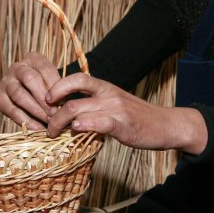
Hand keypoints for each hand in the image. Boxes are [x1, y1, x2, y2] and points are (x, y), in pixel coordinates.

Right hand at [0, 52, 59, 129]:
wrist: (28, 93)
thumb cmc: (46, 88)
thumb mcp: (54, 82)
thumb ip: (59, 89)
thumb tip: (65, 107)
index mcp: (33, 59)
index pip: (45, 69)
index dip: (55, 86)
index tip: (63, 102)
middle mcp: (17, 67)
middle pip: (30, 79)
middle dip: (44, 98)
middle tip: (55, 113)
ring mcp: (5, 81)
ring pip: (19, 95)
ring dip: (35, 110)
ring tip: (48, 121)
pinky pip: (11, 110)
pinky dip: (26, 121)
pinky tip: (38, 128)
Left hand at [46, 73, 207, 154]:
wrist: (167, 124)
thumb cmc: (137, 116)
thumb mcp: (114, 103)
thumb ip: (94, 105)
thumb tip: (69, 113)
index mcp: (105, 87)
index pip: (76, 78)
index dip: (57, 87)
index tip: (46, 100)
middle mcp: (108, 94)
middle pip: (71, 100)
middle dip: (53, 115)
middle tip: (48, 127)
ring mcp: (116, 108)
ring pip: (79, 111)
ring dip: (61, 124)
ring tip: (54, 134)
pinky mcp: (124, 124)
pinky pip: (100, 122)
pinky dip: (85, 125)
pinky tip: (76, 130)